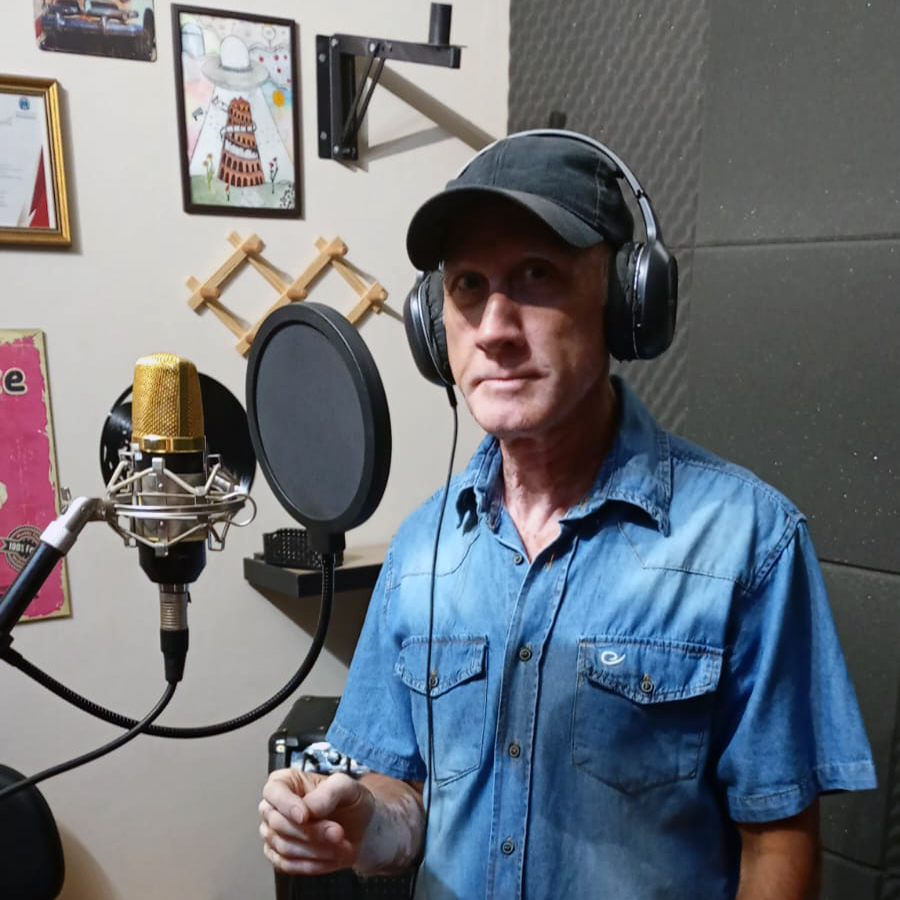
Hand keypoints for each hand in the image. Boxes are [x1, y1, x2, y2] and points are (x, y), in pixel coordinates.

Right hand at [258, 767, 374, 875]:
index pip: (273, 791)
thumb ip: (329, 792)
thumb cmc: (348, 800)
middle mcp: (273, 807)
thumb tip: (310, 808)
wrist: (359, 825)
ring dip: (316, 850)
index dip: (287, 805)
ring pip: (284, 847)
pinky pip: (288, 865)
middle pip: (278, 823)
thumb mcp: (346, 787)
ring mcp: (273, 834)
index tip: (305, 817)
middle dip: (311, 832)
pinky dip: (313, 865)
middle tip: (338, 833)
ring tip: (342, 846)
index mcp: (284, 782)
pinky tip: (332, 858)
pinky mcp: (279, 857)